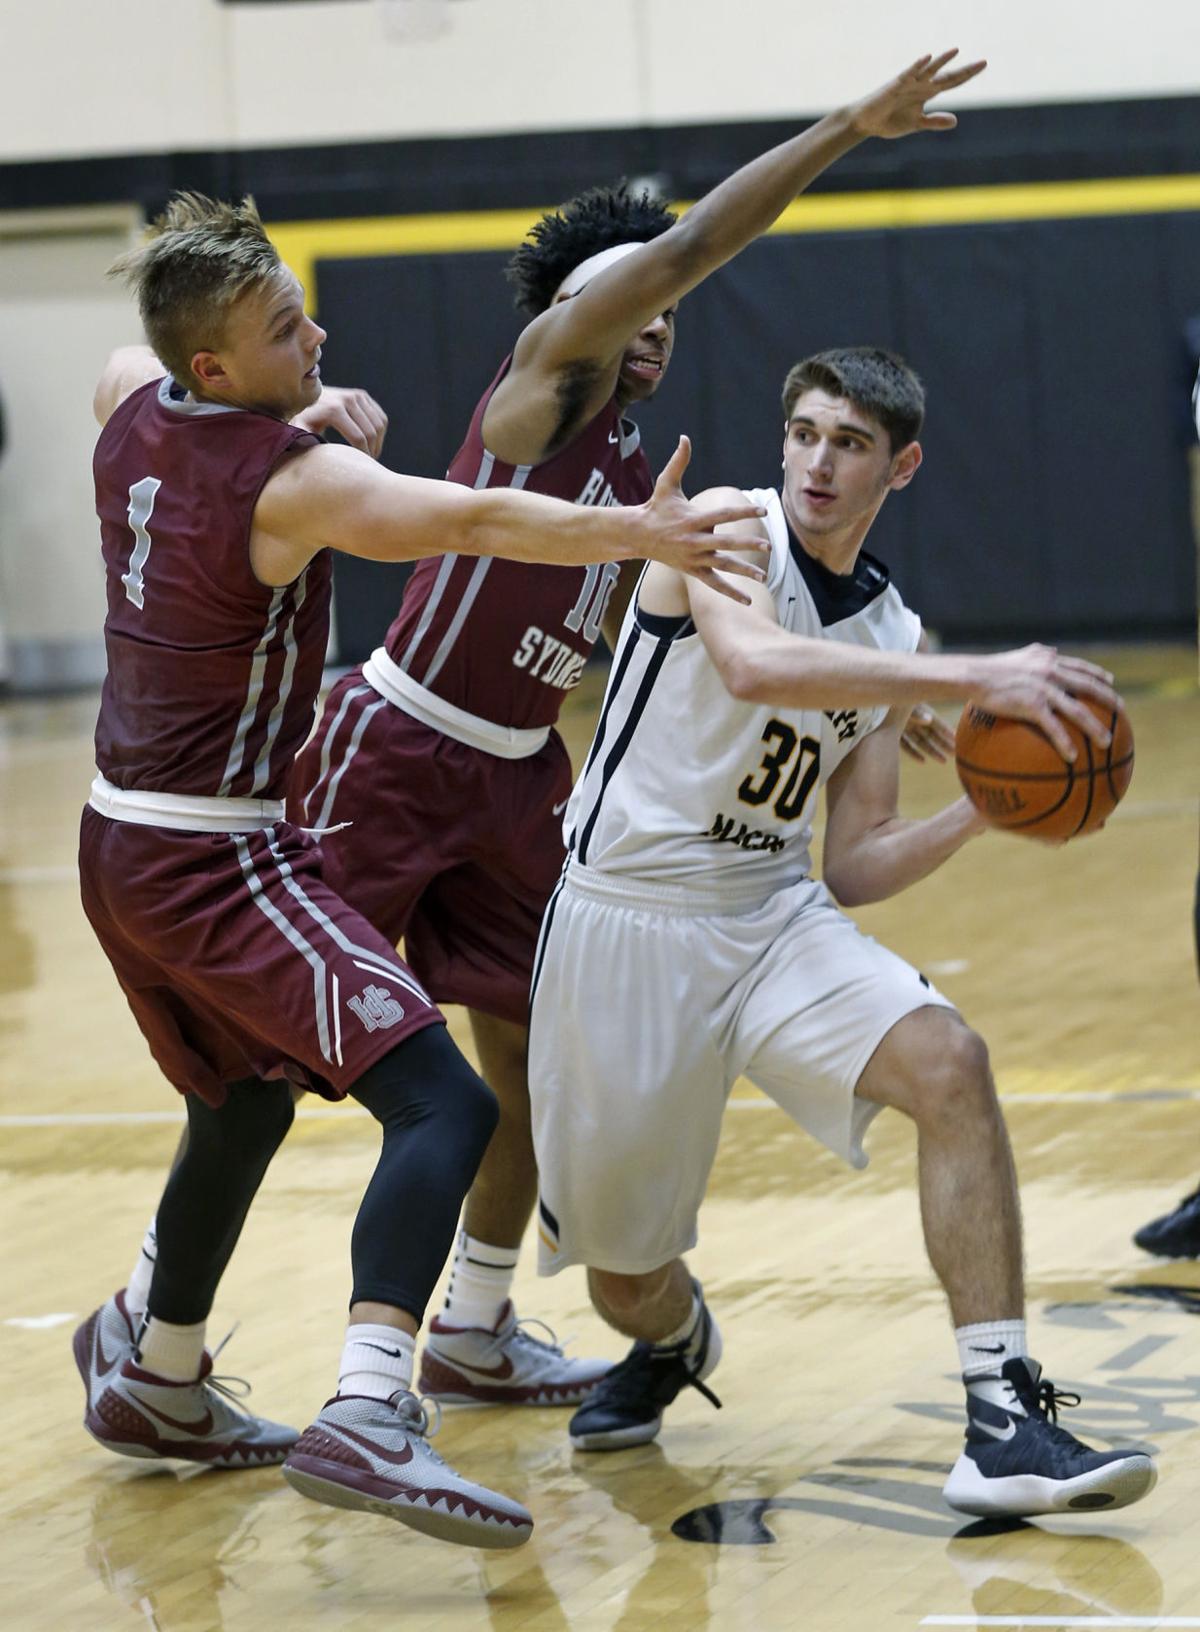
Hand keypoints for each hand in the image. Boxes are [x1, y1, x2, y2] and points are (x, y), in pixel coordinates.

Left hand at [294, 387, 388, 457]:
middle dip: (373, 451)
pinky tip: (372, 443)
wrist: (306, 396)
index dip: (362, 455)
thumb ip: (304, 441)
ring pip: (379, 425)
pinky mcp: (363, 396)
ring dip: (378, 443)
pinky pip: (380, 417)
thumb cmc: (303, 419)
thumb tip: (314, 458)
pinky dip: (380, 433)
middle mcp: (348, 399)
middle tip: (369, 464)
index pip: (358, 438)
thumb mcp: (300, 430)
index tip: (360, 466)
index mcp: (334, 410)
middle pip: (371, 432)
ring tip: (371, 455)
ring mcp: (357, 395)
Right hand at [640, 438, 768, 603]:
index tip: (762, 510)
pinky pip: (714, 583)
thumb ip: (678, 461)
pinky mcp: (692, 570)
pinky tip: (748, 600)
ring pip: (721, 566)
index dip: (743, 512)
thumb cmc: (656, 508)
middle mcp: (694, 541)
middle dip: (746, 545)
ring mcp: (693, 558)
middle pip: (724, 544)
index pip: (723, 515)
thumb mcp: (666, 483)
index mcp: (693, 519)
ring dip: (742, 571)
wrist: (637, 535)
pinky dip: (730, 592)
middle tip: (767, 545)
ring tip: (762, 576)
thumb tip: (685, 437)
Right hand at [849, 49, 986, 140]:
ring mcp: (909, 82)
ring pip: (929, 70)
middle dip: (964, 70)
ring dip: (942, 61)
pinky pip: (908, 73)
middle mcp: (921, 84)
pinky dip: (917, 66)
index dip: (967, 75)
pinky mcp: (896, 84)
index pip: (952, 82)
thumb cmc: (890, 121)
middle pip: (946, 75)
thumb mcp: (917, 124)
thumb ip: (935, 121)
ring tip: (956, 51)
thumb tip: (956, 121)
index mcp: (927, 93)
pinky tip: (927, 59)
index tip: (983, 66)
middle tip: (984, 63)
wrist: (867, 122)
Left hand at [900, 703, 955, 762]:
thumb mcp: (907, 706)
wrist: (876, 701)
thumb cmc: (894, 701)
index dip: (946, 731)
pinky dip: (913, 753)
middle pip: (932, 734)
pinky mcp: (895, 734)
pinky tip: (922, 761)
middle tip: (955, 754)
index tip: (956, 739)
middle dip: (944, 744)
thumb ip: (917, 713)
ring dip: (932, 751)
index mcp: (921, 711)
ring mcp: (906, 727)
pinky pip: (907, 746)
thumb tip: (929, 719)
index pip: (937, 723)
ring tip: (943, 761)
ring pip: (922, 742)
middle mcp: (915, 720)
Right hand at [972, 644, 1118, 759]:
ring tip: (1108, 743)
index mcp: (1048, 660)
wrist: (972, 675)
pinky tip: (1073, 756)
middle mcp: (1052, 672)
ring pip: (1078, 710)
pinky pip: (1054, 727)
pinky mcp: (1032, 705)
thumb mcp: (1018, 655)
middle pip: (1088, 688)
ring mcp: (1044, 689)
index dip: (1098, 674)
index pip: (1080, 666)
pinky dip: (1065, 742)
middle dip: (1109, 700)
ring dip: (1095, 728)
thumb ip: (1037, 653)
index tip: (1111, 682)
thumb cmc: (989, 668)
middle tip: (1121, 711)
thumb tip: (1050, 652)